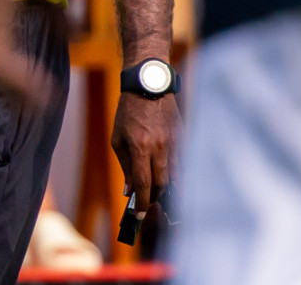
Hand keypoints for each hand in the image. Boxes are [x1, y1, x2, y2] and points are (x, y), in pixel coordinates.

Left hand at [111, 91, 178, 217]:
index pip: (144, 183)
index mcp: (140, 147)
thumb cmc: (128, 113)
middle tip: (148, 204)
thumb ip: (125, 166)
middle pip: (162, 184)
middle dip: (155, 198)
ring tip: (158, 194)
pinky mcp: (183, 138)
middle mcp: (159, 147)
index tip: (140, 215)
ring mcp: (174, 143)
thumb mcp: (118, 138)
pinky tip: (169, 178)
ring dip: (166, 189)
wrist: (149, 86)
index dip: (143, 202)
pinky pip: (182, 164)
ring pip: (175, 176)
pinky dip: (176, 175)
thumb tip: (129, 191)